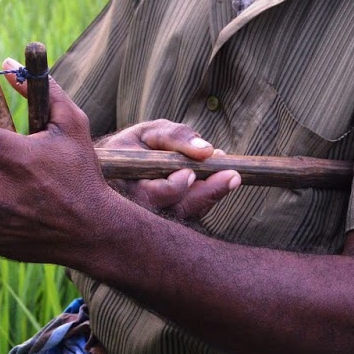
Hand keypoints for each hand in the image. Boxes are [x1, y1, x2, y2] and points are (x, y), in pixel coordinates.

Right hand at [96, 121, 239, 219]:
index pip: (152, 195)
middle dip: (206, 193)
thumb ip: (176, 136)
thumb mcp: (150, 131)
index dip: (175, 186)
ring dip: (211, 195)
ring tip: (231, 175)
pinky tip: (219, 181)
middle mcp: (138, 209)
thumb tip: (207, 150)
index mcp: (126, 186)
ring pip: (187, 214)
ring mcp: (154, 219)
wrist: (120, 165)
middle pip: (176, 210)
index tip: (191, 172)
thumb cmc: (134, 144)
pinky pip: (191, 215)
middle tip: (233, 175)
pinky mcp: (169, 221)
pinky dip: (207, 198)